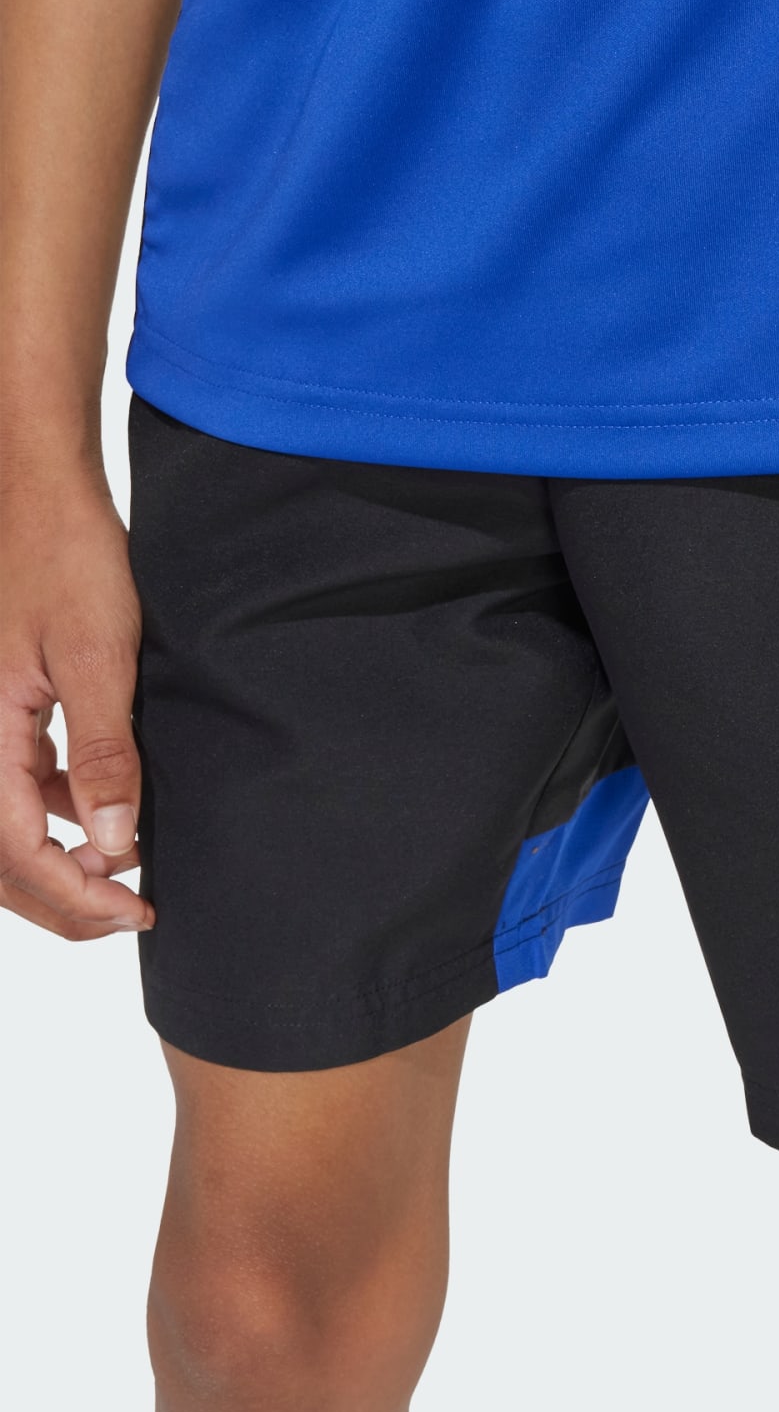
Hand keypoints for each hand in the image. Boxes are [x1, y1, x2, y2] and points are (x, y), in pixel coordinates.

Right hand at [0, 472, 151, 936]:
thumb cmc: (66, 560)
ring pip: (7, 825)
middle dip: (62, 896)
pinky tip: (104, 815)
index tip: (133, 913)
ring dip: (58, 860)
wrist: (41, 496)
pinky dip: (56, 814)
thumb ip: (105, 752)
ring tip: (124, 873)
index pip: (15, 853)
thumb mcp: (97, 657)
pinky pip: (16, 785)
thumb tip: (115, 841)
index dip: (74, 896)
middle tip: (131, 915)